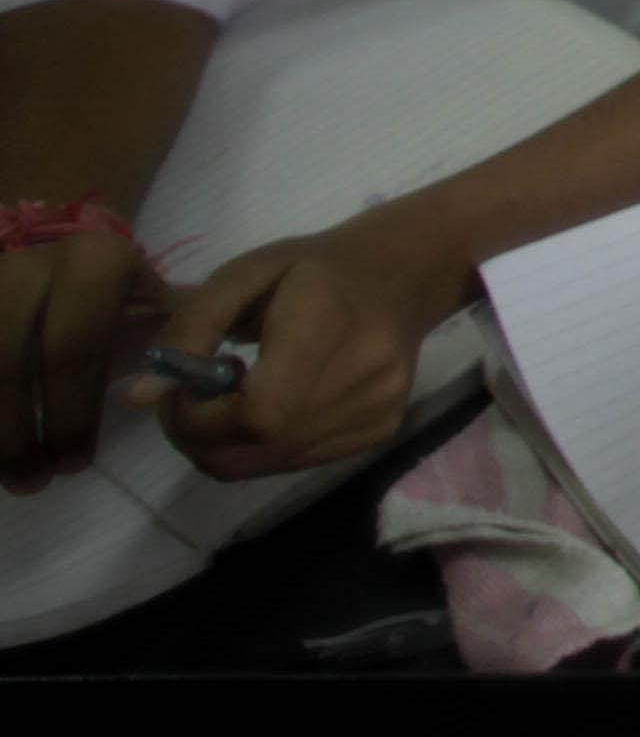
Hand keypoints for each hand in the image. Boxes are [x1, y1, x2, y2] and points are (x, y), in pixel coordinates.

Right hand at [3, 221, 158, 493]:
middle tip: (36, 481)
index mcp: (93, 263)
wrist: (64, 263)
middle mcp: (31, 265)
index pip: (73, 350)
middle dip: (18, 433)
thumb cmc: (117, 302)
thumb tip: (189, 395)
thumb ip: (176, 346)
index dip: (70, 414)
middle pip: (8, 363)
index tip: (76, 463)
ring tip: (14, 476)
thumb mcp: (154, 309)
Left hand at [147, 212, 469, 483]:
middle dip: (200, 437)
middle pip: (255, 450)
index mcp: (329, 329)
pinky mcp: (380, 433)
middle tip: (193, 401)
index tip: (180, 390)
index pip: (255, 413)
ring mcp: (378, 412)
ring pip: (267, 466)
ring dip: (228, 444)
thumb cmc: (310, 270)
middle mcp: (365, 380)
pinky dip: (263, 447)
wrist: (400, 276)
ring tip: (235, 399)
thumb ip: (188, 330)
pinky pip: (293, 464)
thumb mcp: (241, 276)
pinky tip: (274, 406)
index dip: (200, 419)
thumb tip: (141, 398)